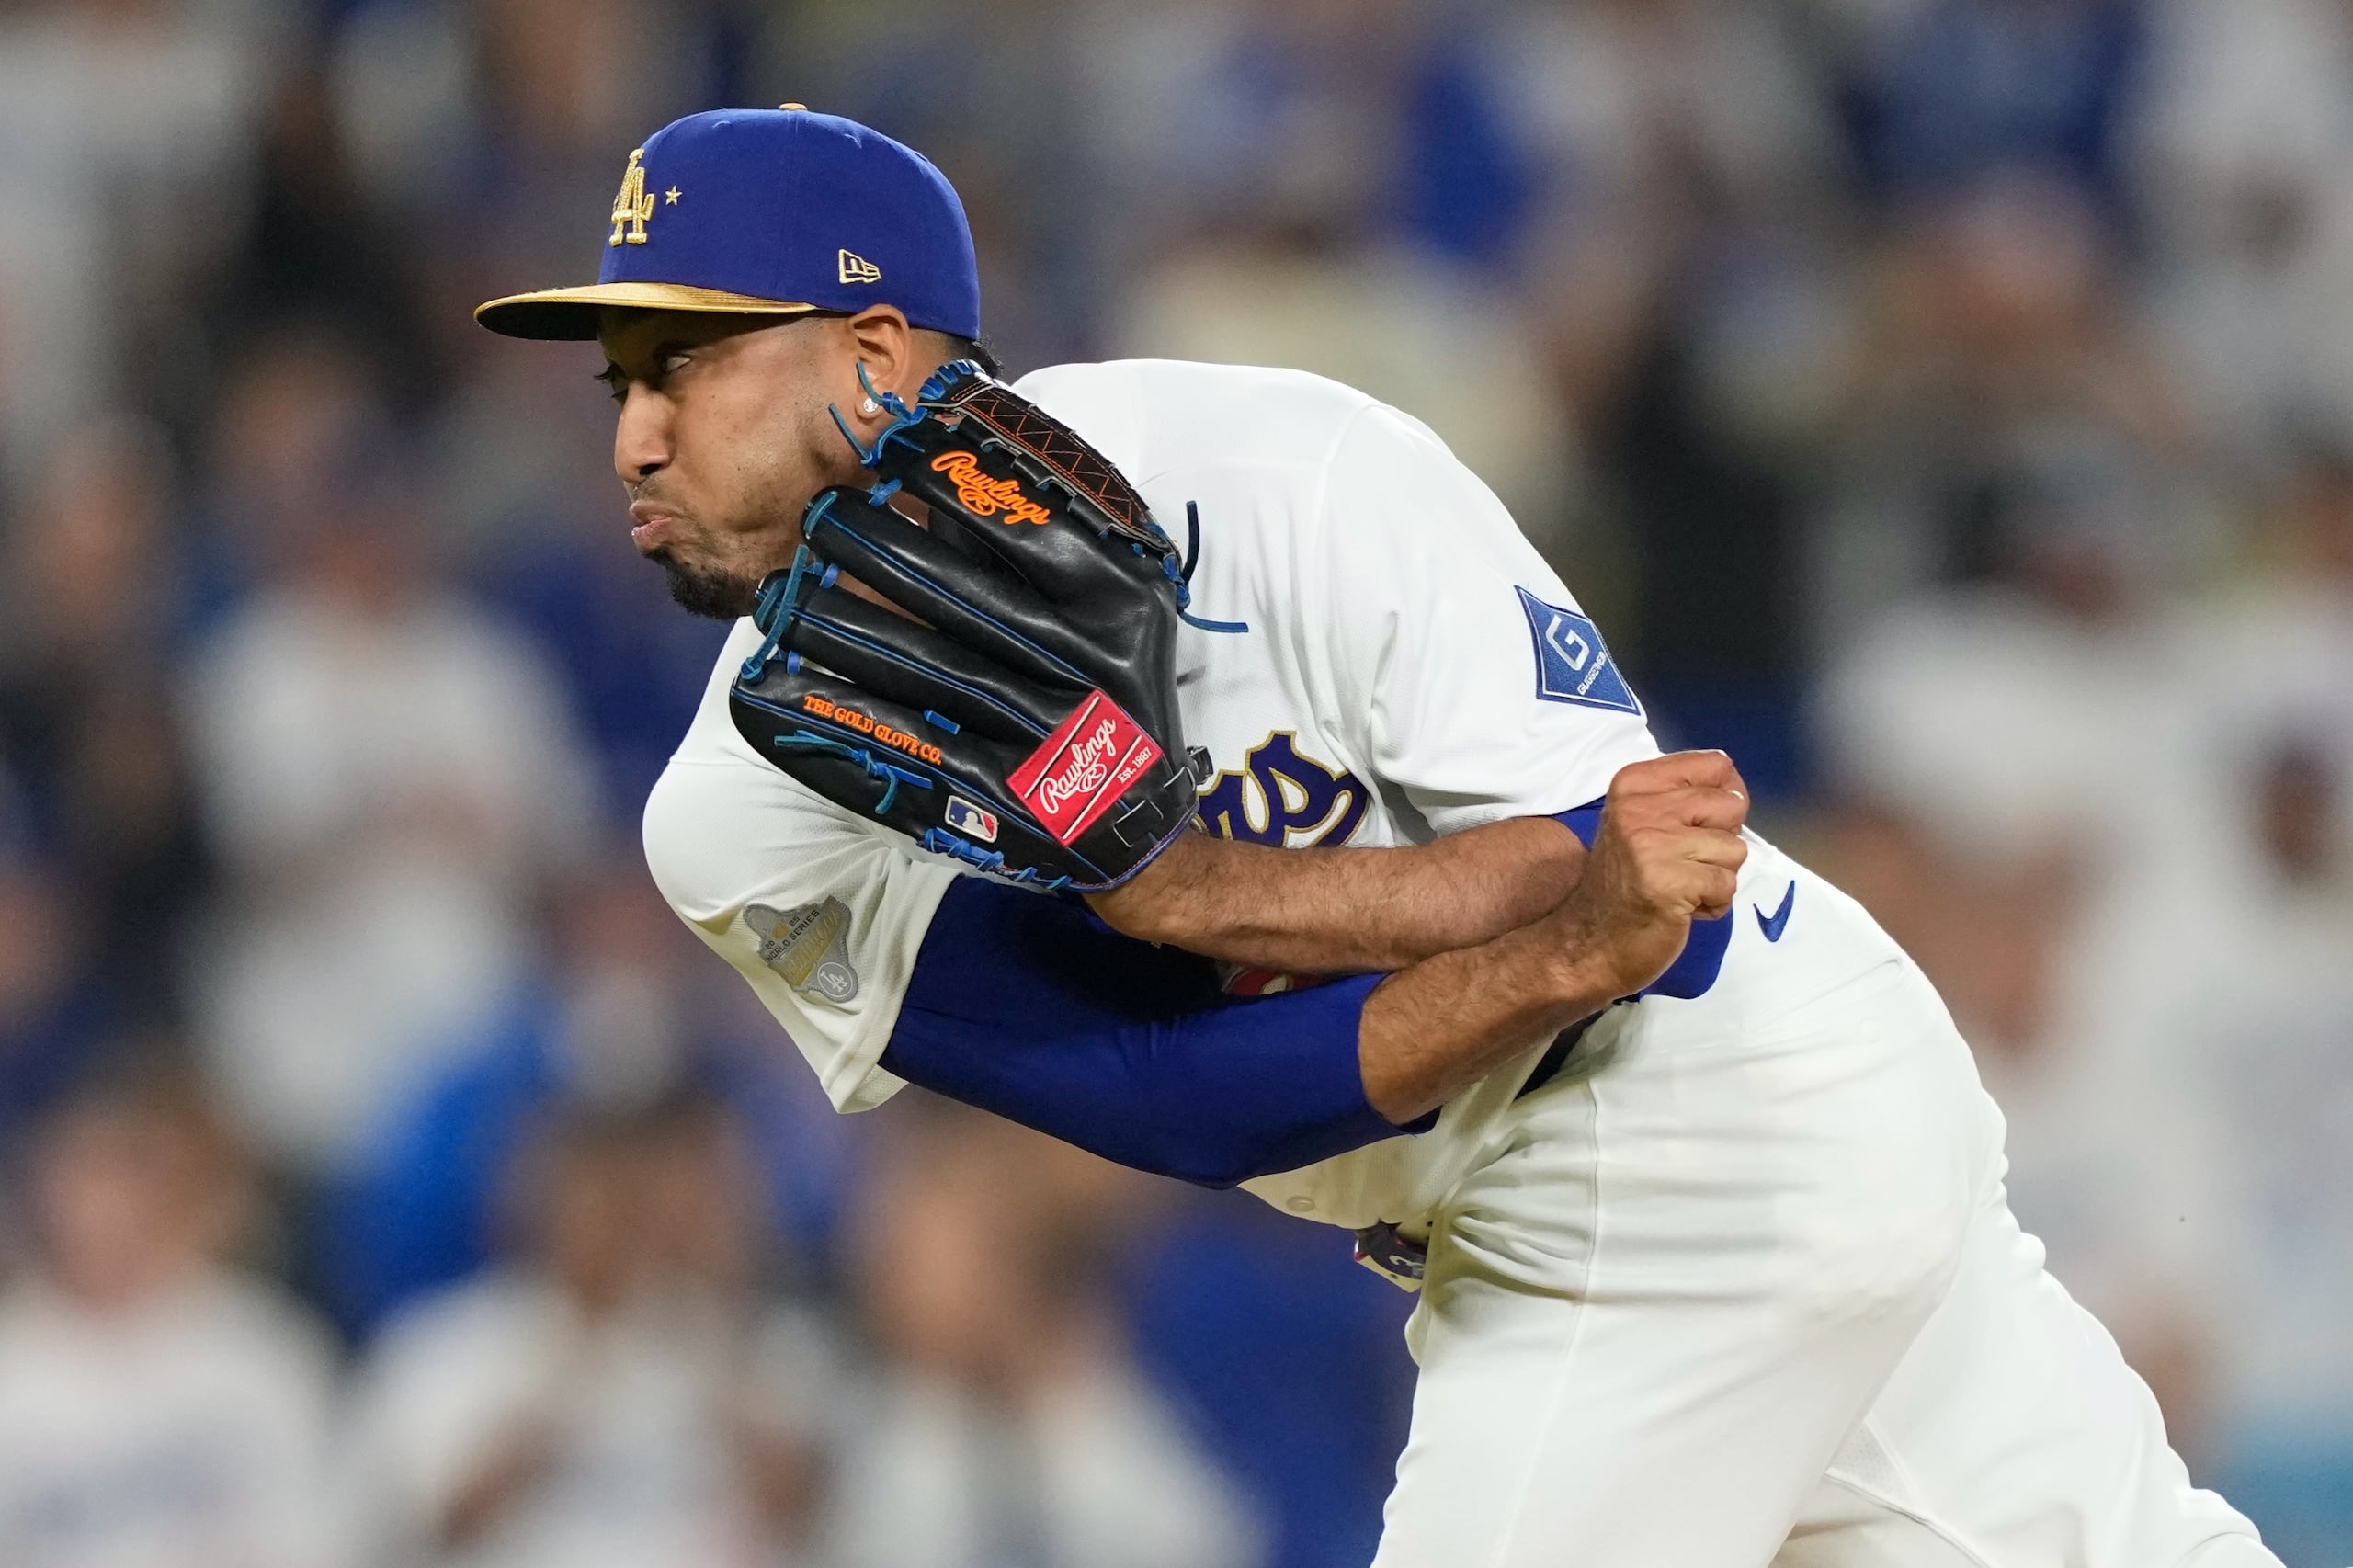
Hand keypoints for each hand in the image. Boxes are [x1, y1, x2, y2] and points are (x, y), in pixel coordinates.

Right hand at [1548, 752, 1748, 1002]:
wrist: (1589, 943)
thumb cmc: (1625, 883)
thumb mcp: (1642, 822)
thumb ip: (1684, 797)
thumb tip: (1738, 792)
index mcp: (1634, 783)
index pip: (1717, 765)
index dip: (1725, 799)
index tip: (1700, 826)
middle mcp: (1638, 807)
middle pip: (1732, 805)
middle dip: (1721, 842)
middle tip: (1684, 863)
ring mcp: (1651, 845)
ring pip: (1735, 848)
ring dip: (1716, 877)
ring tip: (1680, 887)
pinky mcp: (1668, 883)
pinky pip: (1727, 885)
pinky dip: (1713, 903)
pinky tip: (1681, 907)